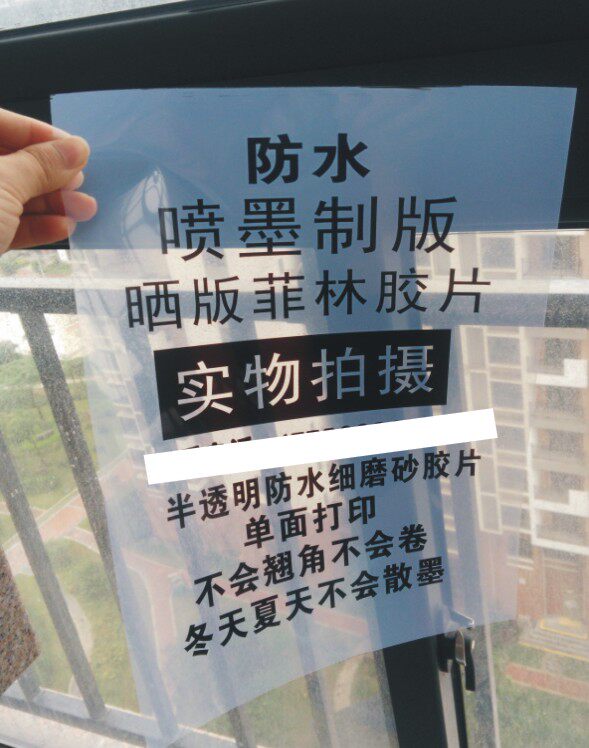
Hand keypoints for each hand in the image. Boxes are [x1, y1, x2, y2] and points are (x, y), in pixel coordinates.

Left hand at [0, 108, 96, 253]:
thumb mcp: (3, 185)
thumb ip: (40, 165)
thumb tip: (75, 149)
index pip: (0, 123)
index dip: (38, 133)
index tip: (73, 147)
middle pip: (10, 162)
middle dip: (50, 173)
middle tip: (79, 181)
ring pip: (11, 196)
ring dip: (51, 203)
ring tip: (84, 209)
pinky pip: (7, 226)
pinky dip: (35, 227)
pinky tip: (62, 228)